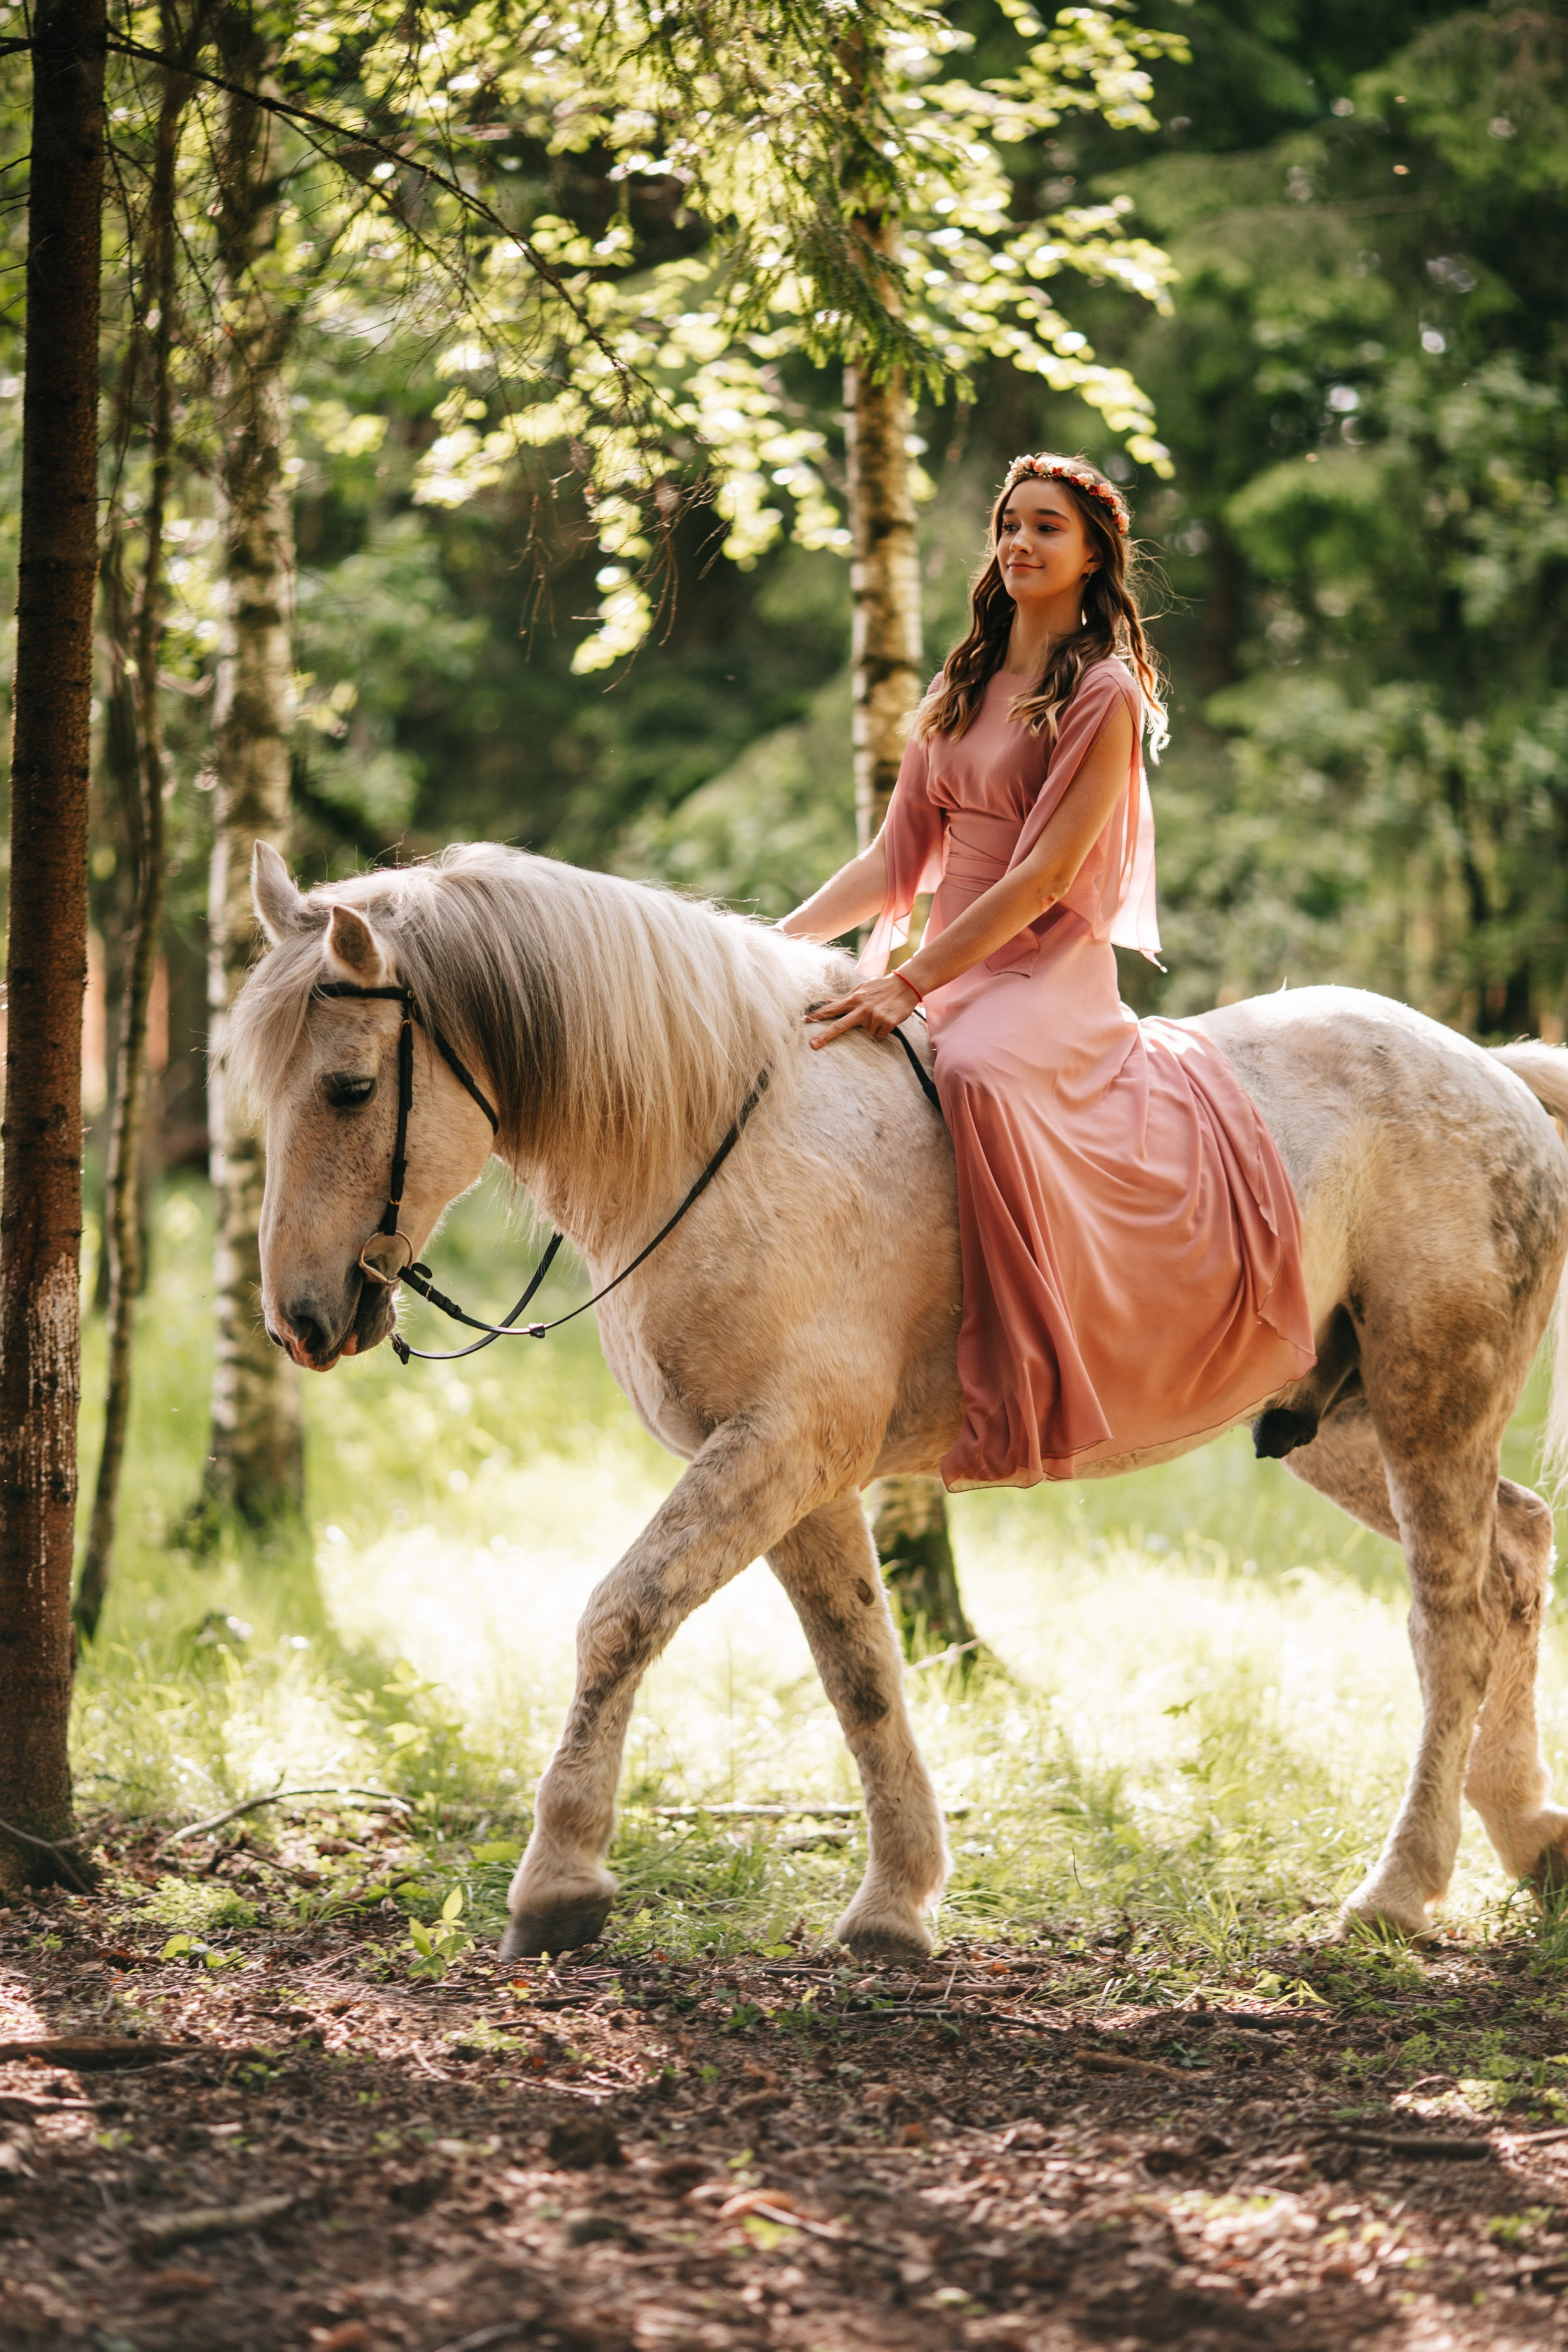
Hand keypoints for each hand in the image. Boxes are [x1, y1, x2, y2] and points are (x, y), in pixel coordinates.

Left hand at [804, 971, 918, 1047]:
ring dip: (872, 1028)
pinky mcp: (886, 1023)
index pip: (832, 1008)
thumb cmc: (882, 987)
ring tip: (880, 1015)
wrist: (906, 985)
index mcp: (854, 999)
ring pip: (866, 1033)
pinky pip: (878, 1036)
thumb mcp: (862, 988)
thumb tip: (827, 1001)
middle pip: (840, 1025)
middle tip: (813, 1045)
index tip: (805, 1020)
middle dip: (825, 1035)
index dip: (817, 1014)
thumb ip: (845, 997)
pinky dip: (882, 1031)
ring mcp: (874, 1016)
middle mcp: (861, 1008)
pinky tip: (887, 1020)